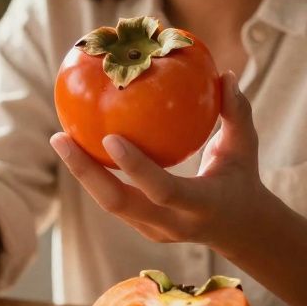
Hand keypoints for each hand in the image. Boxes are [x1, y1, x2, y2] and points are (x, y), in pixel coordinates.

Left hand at [49, 72, 269, 251]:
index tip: (110, 137)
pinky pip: (112, 200)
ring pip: (109, 204)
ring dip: (82, 173)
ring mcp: (154, 230)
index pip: (163, 191)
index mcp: (200, 206)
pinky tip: (77, 145)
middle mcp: (172, 224)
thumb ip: (237, 113)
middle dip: (86, 173)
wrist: (241, 229)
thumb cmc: (243, 178)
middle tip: (60, 138)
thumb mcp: (246, 147)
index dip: (136, 168)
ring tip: (60, 139)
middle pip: (119, 204)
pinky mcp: (142, 226)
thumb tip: (224, 75)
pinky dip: (93, 175)